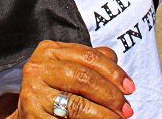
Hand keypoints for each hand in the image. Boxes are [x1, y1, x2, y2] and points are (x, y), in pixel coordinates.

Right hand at [10, 41, 133, 118]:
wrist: (31, 113)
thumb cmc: (56, 89)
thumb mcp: (71, 68)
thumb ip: (92, 61)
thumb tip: (115, 60)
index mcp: (49, 50)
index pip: (88, 56)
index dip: (113, 72)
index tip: (130, 88)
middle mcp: (37, 68)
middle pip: (84, 78)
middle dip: (111, 95)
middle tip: (127, 109)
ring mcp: (33, 93)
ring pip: (77, 104)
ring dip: (104, 115)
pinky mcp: (33, 115)